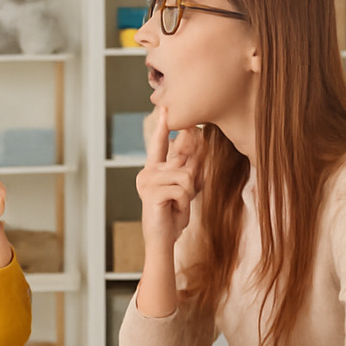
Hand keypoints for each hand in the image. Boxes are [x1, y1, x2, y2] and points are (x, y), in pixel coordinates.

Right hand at [137, 106, 202, 254]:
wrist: (163, 238)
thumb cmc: (173, 213)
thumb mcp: (184, 188)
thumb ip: (188, 168)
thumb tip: (197, 142)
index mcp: (154, 168)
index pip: (159, 143)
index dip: (163, 126)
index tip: (165, 108)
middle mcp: (148, 171)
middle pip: (181, 158)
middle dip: (193, 171)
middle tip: (183, 190)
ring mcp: (148, 181)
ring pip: (186, 176)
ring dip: (189, 194)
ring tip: (177, 204)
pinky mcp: (152, 192)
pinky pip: (182, 190)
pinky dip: (184, 202)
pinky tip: (173, 209)